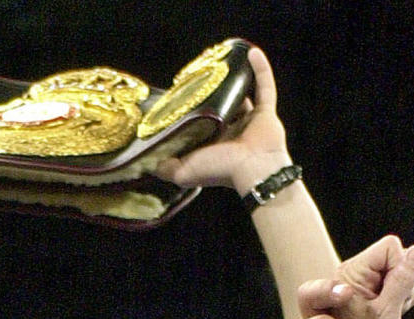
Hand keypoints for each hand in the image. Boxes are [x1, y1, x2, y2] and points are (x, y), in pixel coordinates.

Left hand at [153, 47, 291, 194]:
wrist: (253, 169)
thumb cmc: (219, 170)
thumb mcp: (183, 172)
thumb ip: (165, 167)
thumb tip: (148, 161)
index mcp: (213, 146)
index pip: (200, 126)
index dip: (191, 112)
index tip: (180, 97)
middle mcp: (231, 134)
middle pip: (220, 109)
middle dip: (212, 95)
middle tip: (202, 76)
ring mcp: (250, 122)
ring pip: (241, 96)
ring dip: (235, 80)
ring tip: (225, 62)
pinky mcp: (266, 112)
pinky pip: (265, 86)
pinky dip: (260, 69)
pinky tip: (251, 51)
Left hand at [297, 237, 413, 318]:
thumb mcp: (383, 317)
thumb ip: (400, 283)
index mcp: (348, 274)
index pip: (390, 248)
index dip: (399, 268)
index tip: (386, 298)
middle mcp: (351, 274)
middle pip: (397, 260)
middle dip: (401, 286)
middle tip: (387, 311)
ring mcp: (359, 284)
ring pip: (399, 275)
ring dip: (400, 297)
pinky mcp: (368, 294)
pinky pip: (396, 288)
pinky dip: (398, 303)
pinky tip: (386, 318)